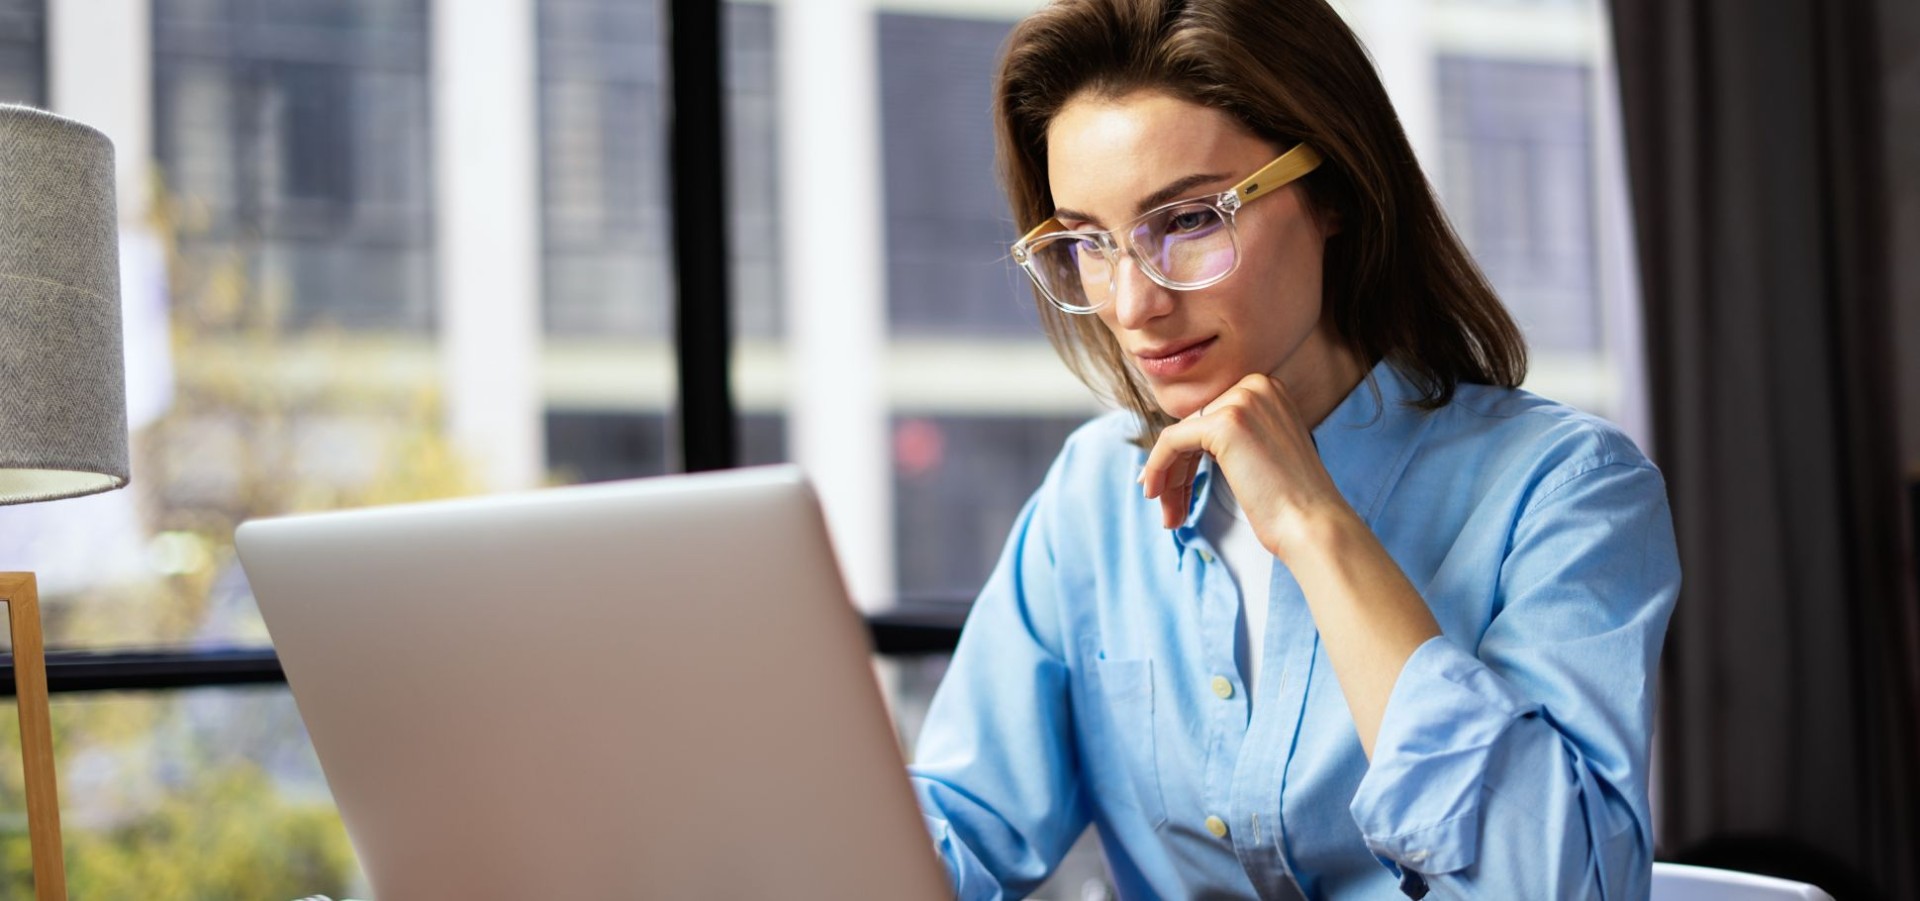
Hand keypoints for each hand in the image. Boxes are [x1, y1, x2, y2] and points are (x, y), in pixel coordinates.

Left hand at [1138, 373, 1353, 558]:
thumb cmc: (1291, 503)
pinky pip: (1171, 441)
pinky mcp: (1224, 423)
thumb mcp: (1263, 453)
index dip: (1187, 457)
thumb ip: (1233, 439)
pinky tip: (1155, 495)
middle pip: (1193, 427)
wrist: (1312, 525)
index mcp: (1268, 389)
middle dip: (1177, 472)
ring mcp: (1241, 401)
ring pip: (1179, 436)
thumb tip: (1181, 445)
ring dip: (1168, 479)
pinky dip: (1156, 467)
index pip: (1209, 419)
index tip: (1175, 488)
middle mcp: (1256, 386)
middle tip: (1170, 510)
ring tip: (1169, 517)